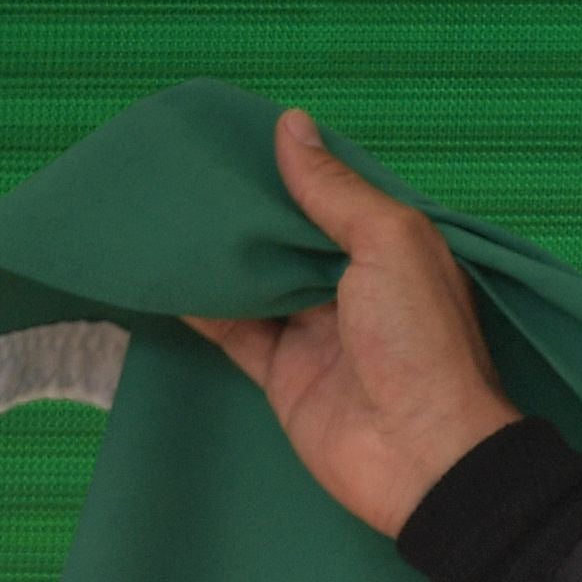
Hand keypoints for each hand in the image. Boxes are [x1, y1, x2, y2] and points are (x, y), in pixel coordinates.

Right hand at [186, 109, 518, 536]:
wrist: (424, 456)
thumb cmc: (421, 343)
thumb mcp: (390, 244)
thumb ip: (337, 190)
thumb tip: (291, 125)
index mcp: (392, 250)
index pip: (332, 196)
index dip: (287, 168)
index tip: (229, 133)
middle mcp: (354, 286)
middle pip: (287, 235)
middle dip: (241, 206)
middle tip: (178, 162)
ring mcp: (316, 331)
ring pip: (254, 279)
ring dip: (214, 250)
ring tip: (157, 202)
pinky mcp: (282, 373)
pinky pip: (231, 329)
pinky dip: (198, 302)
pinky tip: (158, 267)